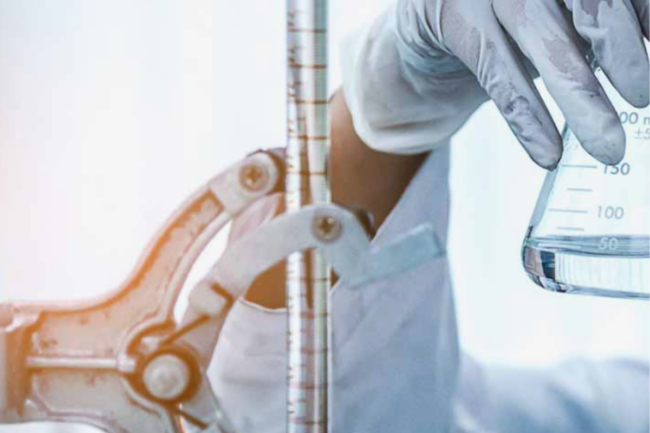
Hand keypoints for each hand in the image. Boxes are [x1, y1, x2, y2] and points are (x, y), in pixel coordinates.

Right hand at [396, 0, 648, 167]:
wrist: (427, 28)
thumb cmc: (501, 23)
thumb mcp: (552, 17)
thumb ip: (592, 23)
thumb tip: (645, 58)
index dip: (641, 16)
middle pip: (586, 2)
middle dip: (620, 51)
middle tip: (644, 97)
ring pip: (542, 38)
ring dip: (580, 94)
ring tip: (608, 144)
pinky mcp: (452, 14)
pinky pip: (494, 71)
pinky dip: (525, 117)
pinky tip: (547, 153)